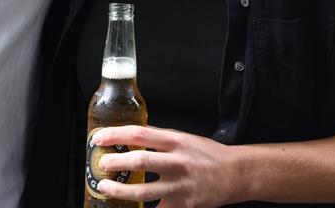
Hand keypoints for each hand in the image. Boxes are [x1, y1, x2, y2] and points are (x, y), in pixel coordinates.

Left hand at [93, 124, 244, 207]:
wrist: (235, 174)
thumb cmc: (207, 154)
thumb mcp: (184, 138)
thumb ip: (159, 138)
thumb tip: (130, 137)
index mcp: (176, 141)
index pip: (139, 134)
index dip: (116, 135)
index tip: (99, 138)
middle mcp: (177, 162)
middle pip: (139, 162)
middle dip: (115, 163)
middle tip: (101, 164)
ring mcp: (180, 186)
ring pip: (144, 191)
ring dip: (120, 191)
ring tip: (105, 188)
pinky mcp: (183, 205)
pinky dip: (142, 207)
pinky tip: (129, 205)